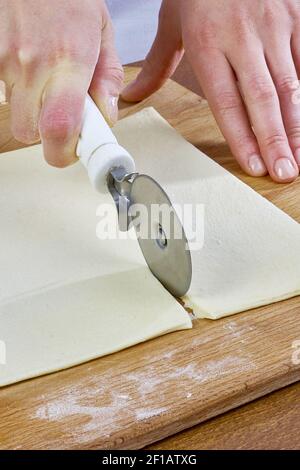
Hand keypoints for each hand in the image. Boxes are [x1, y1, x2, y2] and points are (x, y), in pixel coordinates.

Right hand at [0, 0, 122, 166]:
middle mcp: (33, 64)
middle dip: (49, 136)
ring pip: (16, 116)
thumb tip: (106, 115)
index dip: (66, 152)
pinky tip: (31, 72)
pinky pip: (5, 95)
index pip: (60, 127)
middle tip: (65, 118)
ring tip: (48, 85)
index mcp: (70, 60)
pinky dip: (20, 94)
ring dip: (34, 113)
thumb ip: (108, 77)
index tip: (78, 151)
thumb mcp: (103, 32)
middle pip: (31, 133)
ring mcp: (6, 62)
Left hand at [123, 0, 299, 182]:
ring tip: (298, 159)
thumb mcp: (171, 23)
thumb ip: (156, 66)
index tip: (253, 166)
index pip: (226, 101)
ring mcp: (273, 27)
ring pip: (289, 85)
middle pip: (261, 99)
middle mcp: (243, 39)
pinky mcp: (295, 16)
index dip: (241, 137)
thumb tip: (131, 96)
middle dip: (274, 140)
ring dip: (295, 125)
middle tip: (283, 173)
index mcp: (208, 43)